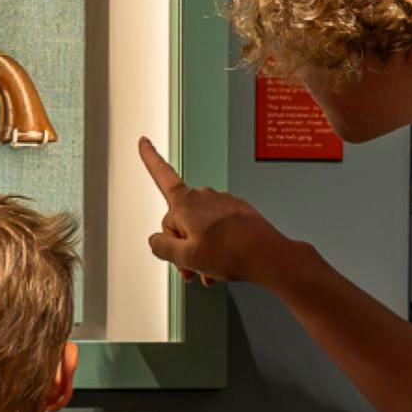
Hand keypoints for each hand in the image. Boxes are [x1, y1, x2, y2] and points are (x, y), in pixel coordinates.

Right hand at [141, 138, 285, 284]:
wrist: (267, 255)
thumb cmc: (230, 253)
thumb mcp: (186, 257)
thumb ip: (162, 247)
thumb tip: (155, 240)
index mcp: (186, 204)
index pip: (162, 176)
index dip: (150, 159)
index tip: (144, 143)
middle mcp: (204, 197)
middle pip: (179, 219)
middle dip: (181, 243)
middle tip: (191, 267)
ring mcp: (222, 202)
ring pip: (200, 225)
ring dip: (200, 247)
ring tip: (210, 268)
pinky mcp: (237, 210)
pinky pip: (218, 226)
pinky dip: (216, 243)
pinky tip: (223, 258)